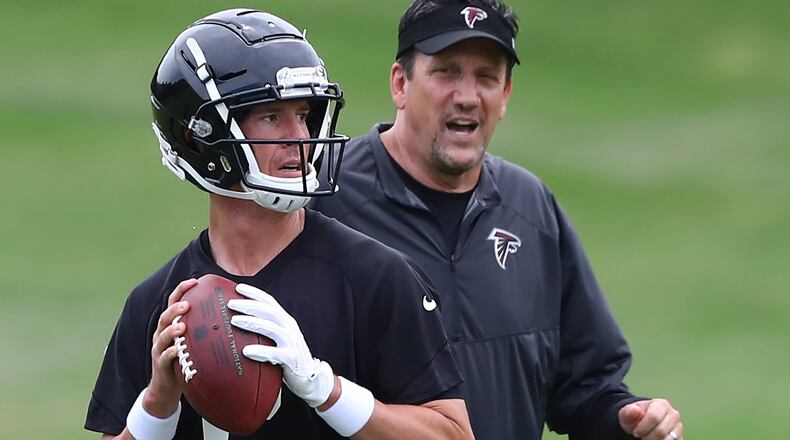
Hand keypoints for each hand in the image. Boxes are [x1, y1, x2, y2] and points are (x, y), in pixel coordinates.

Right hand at [145, 278, 195, 417]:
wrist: (166, 388)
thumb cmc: (184, 359)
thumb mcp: (193, 341)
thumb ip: (204, 328)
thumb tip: (231, 314)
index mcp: (171, 325)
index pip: (173, 303)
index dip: (181, 291)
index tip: (194, 281)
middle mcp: (162, 334)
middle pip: (165, 317)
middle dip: (175, 309)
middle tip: (187, 304)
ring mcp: (159, 349)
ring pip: (162, 336)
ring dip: (171, 330)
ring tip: (182, 325)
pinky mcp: (160, 365)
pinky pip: (164, 357)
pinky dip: (170, 353)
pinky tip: (176, 350)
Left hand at [228, 283, 334, 407]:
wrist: (309, 379)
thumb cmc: (287, 358)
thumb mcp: (277, 340)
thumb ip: (264, 331)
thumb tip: (237, 324)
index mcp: (285, 321)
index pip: (270, 302)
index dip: (255, 293)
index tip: (238, 287)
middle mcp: (290, 328)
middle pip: (269, 311)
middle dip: (249, 305)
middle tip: (231, 303)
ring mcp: (292, 343)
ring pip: (271, 328)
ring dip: (252, 323)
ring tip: (235, 321)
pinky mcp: (292, 359)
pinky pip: (275, 353)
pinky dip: (261, 351)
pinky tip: (247, 351)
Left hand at [619, 399, 682, 439]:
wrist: (642, 423)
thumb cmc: (635, 418)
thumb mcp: (627, 413)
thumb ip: (629, 411)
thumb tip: (635, 411)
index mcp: (662, 404)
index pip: (654, 417)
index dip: (643, 427)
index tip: (635, 432)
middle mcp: (673, 415)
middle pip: (661, 431)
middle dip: (647, 437)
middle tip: (640, 437)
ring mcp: (678, 427)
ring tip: (646, 438)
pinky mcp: (680, 437)